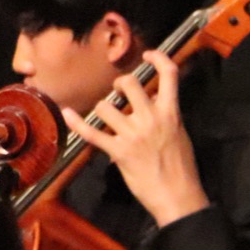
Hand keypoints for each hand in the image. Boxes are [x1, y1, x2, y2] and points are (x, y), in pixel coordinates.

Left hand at [62, 51, 206, 226]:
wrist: (178, 196)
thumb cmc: (181, 167)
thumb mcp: (179, 134)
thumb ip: (166, 115)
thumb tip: (153, 101)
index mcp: (171, 113)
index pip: (169, 75)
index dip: (158, 59)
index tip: (148, 54)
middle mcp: (151, 119)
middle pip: (128, 84)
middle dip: (119, 84)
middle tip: (118, 92)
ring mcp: (133, 134)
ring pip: (105, 106)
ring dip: (102, 110)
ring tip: (107, 119)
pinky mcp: (118, 151)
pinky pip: (91, 132)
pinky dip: (76, 123)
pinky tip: (68, 113)